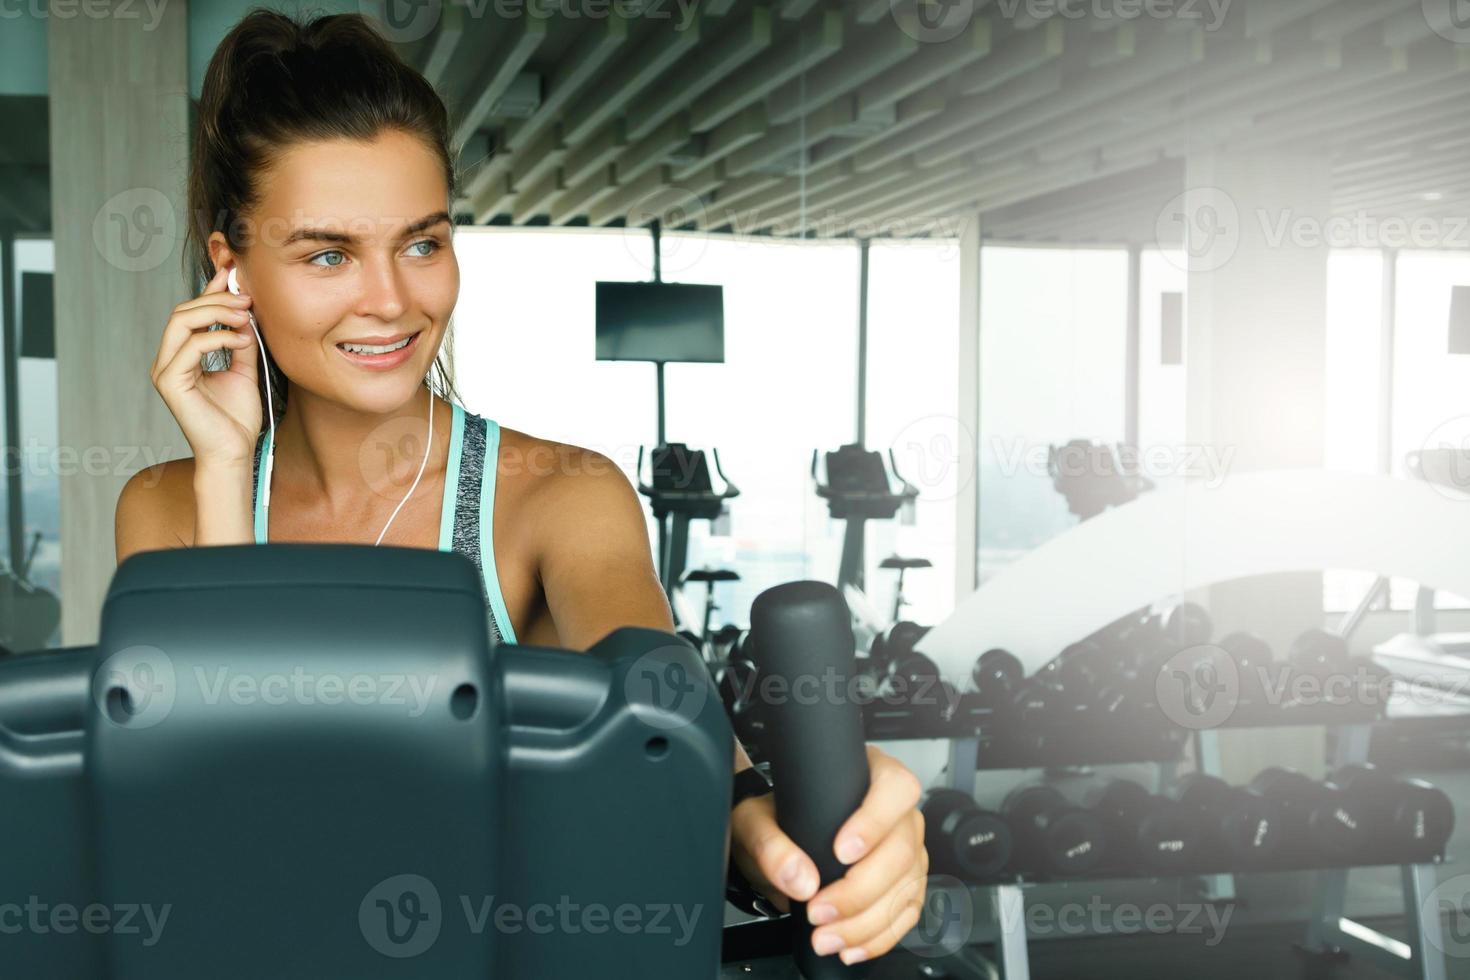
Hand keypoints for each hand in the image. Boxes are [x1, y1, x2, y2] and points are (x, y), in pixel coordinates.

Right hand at [151, 264, 264, 467]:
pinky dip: (218, 337)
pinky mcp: (170, 382)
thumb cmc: (236, 418)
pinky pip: (190, 346)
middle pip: (183, 311)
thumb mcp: (244, 370)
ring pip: (181, 321)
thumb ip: (240, 342)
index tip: (233, 274)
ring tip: (246, 316)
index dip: (209, 291)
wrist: (234, 451)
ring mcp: (165, 370)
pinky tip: (241, 341)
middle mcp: (168, 360)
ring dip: (217, 313)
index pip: (191, 313)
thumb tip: (245, 313)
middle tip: (248, 299)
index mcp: (182, 356)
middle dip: (217, 300)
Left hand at [730, 745, 927, 964]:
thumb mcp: (756, 822)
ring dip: (866, 922)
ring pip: (905, 887)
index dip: (875, 821)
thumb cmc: (773, 821)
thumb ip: (771, 845)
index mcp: (869, 776)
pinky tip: (851, 945)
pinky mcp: (905, 883)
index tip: (842, 852)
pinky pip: (906, 913)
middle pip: (902, 849)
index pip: (895, 787)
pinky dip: (880, 936)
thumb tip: (800, 878)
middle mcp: (896, 812)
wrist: (778, 848)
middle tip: (819, 911)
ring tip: (826, 937)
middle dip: (859, 891)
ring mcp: (906, 849)